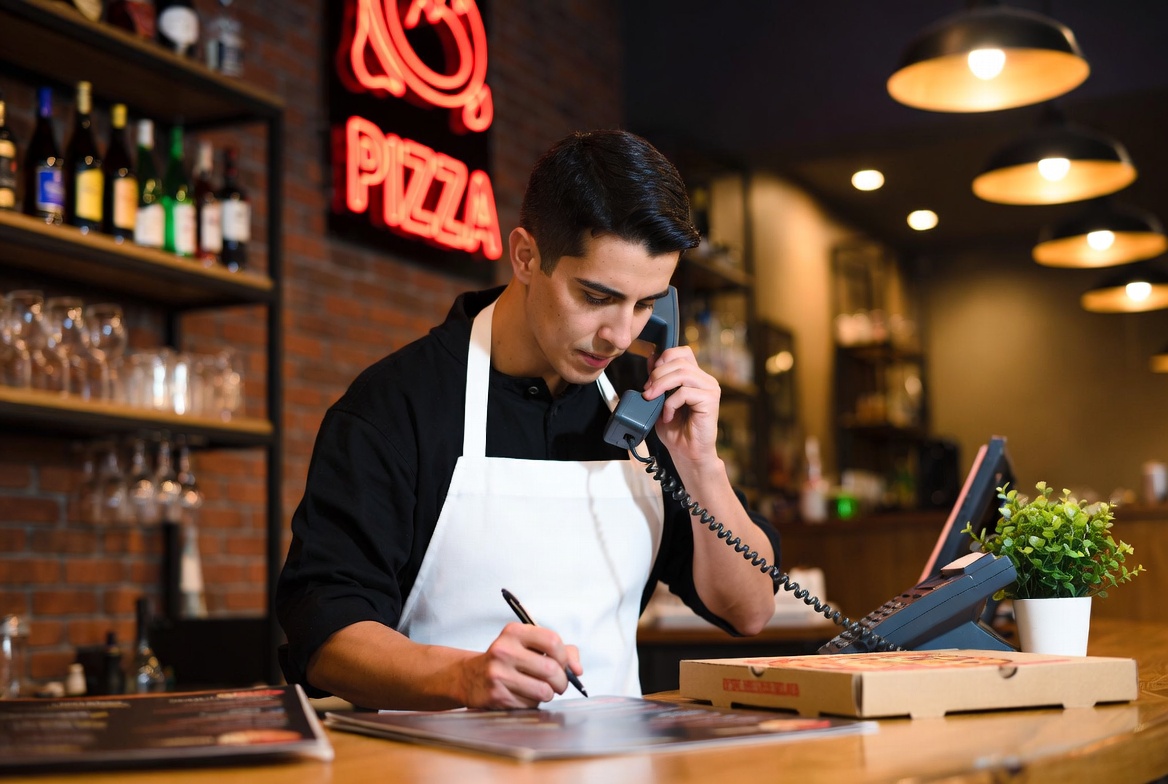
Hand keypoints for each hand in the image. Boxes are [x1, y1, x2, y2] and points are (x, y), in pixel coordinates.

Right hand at [459, 622, 582, 708]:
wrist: (471, 677)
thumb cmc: (509, 660)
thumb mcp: (529, 645)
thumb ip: (560, 651)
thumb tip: (577, 670)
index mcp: (514, 632)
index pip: (552, 641)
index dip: (564, 657)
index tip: (563, 664)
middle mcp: (504, 650)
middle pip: (551, 669)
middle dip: (562, 681)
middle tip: (558, 683)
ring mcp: (499, 674)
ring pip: (544, 691)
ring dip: (548, 694)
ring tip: (540, 689)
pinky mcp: (497, 696)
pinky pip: (530, 704)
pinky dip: (533, 703)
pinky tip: (522, 695)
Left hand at [643, 345, 720, 466]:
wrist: (686, 453)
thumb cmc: (676, 430)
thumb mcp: (660, 400)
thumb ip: (658, 379)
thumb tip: (651, 358)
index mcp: (695, 377)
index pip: (682, 352)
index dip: (664, 358)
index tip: (650, 374)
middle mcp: (705, 380)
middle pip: (678, 361)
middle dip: (657, 374)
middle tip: (647, 392)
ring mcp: (710, 389)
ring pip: (682, 374)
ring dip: (661, 386)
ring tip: (652, 400)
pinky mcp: (711, 400)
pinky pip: (684, 392)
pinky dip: (670, 404)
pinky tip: (667, 416)